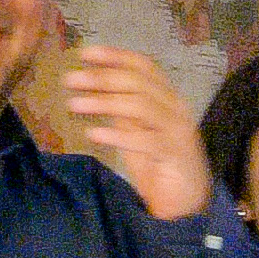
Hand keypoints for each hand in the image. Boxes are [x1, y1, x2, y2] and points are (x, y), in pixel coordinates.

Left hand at [62, 45, 211, 219]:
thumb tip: (94, 89)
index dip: (115, 56)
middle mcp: (176, 109)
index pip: (144, 66)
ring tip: (74, 105)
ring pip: (140, 106)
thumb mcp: (136, 133)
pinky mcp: (175, 155)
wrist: (189, 204)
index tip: (84, 53)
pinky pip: (145, 140)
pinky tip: (93, 134)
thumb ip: (122, 113)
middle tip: (69, 80)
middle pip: (138, 82)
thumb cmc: (160, 167)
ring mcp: (178, 131)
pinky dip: (117, 135)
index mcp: (168, 99)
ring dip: (103, 102)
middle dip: (101, 77)